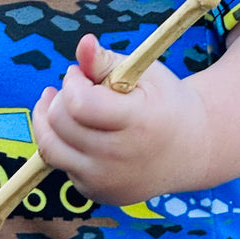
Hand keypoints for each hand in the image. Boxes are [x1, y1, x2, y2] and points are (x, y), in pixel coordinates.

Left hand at [32, 33, 209, 204]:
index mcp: (138, 122)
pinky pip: (62, 165)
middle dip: (60, 99)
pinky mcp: (99, 194)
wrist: (191, 150)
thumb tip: (83, 44)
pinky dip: (64, 146)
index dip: (72, 82)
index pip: (79, 104)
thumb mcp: (145, 74)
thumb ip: (107, 60)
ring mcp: (108, 181)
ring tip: (58, 104)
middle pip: (61, 124)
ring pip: (51, 148)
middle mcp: (121, 158)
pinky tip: (80, 132)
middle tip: (77, 88)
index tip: (81, 74)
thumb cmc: (165, 104)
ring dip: (49, 122)